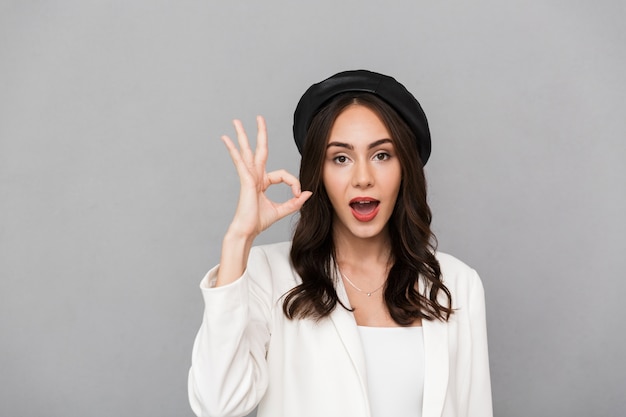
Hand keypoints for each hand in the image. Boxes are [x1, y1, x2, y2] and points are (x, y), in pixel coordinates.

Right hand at [221, 116, 311, 239]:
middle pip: (259, 150)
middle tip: (259, 118)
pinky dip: (233, 150)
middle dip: (260, 133)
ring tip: (236, 121)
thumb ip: (295, 202)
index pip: (283, 174)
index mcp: (263, 182)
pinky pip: (240, 162)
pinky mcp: (245, 180)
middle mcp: (255, 176)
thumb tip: (308, 194)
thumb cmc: (259, 221)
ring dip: (242, 135)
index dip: (293, 182)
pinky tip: (226, 139)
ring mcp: (248, 176)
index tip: (298, 194)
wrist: (247, 231)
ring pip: (246, 151)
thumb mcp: (282, 210)